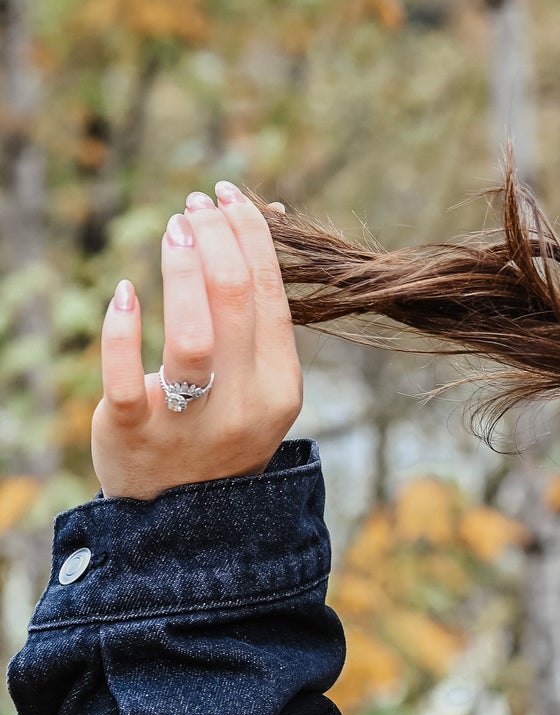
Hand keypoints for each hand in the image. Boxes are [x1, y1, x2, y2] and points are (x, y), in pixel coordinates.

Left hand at [93, 180, 303, 500]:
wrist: (184, 519)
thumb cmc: (219, 426)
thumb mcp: (254, 381)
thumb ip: (253, 315)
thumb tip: (256, 218)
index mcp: (281, 385)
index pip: (270, 293)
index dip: (250, 234)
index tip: (227, 196)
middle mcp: (243, 404)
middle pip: (235, 302)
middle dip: (214, 239)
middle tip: (191, 206)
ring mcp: (190, 423)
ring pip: (192, 338)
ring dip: (181, 272)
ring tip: (172, 230)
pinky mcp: (134, 434)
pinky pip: (126, 377)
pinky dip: (122, 330)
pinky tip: (123, 293)